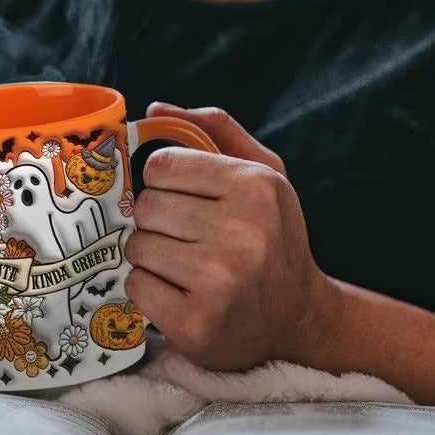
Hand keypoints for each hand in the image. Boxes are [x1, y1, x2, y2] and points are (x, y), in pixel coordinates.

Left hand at [125, 103, 335, 369]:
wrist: (298, 318)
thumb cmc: (273, 239)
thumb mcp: (264, 176)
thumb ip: (214, 132)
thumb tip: (153, 110)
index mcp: (255, 188)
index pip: (161, 166)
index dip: (165, 183)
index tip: (184, 200)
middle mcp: (240, 233)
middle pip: (146, 207)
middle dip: (159, 221)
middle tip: (187, 238)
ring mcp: (217, 282)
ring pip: (136, 247)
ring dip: (152, 257)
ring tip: (186, 266)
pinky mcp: (194, 323)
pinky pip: (136, 287)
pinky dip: (150, 290)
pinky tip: (181, 293)